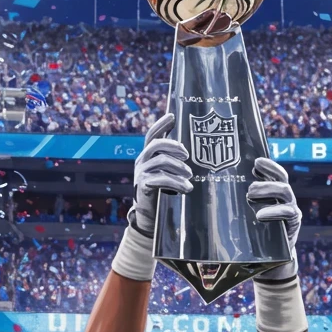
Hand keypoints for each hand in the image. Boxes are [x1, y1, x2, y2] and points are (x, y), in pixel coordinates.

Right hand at [128, 113, 192, 237]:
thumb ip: (171, 161)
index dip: (161, 124)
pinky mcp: (143, 186)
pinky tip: (187, 188)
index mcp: (147, 155)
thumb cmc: (161, 191)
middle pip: (156, 144)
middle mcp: (142, 161)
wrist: (148, 216)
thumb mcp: (165, 173)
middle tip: (187, 155)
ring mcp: (141, 173)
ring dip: (179, 167)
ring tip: (190, 176)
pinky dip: (176, 182)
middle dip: (174, 146)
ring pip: (161, 162)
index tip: (172, 115)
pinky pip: (160, 179)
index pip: (152, 135)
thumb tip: (189, 150)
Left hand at [247, 158, 301, 280]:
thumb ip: (239, 204)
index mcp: (274, 192)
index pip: (275, 173)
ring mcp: (291, 209)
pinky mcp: (294, 224)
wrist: (269, 260)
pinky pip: (288, 212)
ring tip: (250, 196)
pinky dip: (274, 211)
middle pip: (281, 180)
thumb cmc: (253, 234)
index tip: (256, 162)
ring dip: (268, 190)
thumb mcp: (246, 216)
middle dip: (265, 179)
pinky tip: (260, 215)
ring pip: (285, 192)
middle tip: (248, 187)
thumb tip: (212, 193)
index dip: (268, 165)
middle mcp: (285, 198)